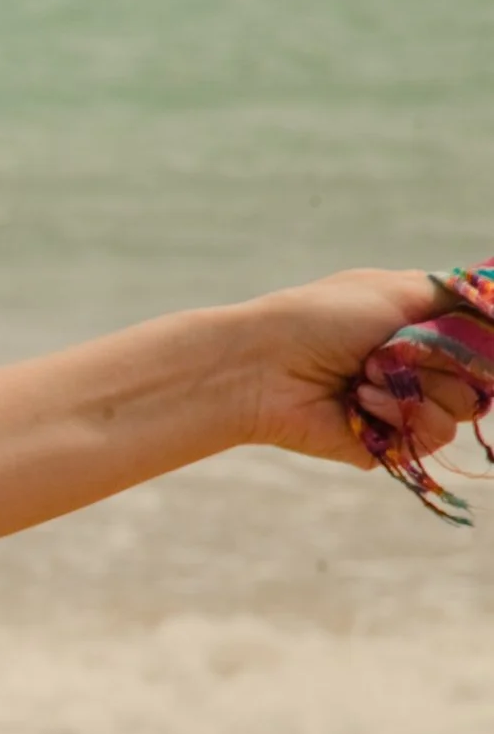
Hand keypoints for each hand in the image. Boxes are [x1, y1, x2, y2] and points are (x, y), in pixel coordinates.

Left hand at [238, 267, 478, 466]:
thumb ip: (457, 295)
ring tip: (365, 375)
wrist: (263, 366)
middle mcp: (418, 368)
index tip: (460, 334)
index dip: (479, 342)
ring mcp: (406, 406)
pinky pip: (436, 436)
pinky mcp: (391, 443)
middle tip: (397, 349)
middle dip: (446, 358)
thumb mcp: (396, 290)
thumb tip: (492, 291)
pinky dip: (403, 413)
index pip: (482, 341)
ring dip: (420, 386)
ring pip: (466, 406)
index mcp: (421, 328)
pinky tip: (361, 401)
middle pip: (484, 377)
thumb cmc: (322, 318)